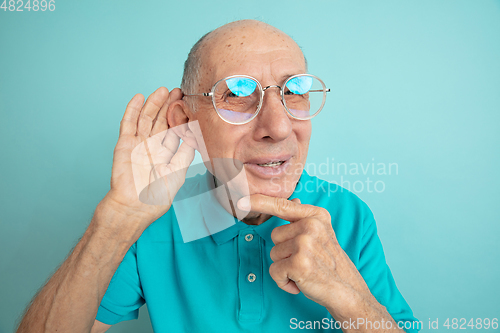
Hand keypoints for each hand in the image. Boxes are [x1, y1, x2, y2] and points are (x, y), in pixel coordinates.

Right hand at [100, 87, 194, 229]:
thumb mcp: (177, 173)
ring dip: (154, 103)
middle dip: (169, 105)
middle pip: (161, 120)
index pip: (174, 129)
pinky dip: (132, 110)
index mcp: (166, 153)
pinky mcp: (124, 143)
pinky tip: (139, 98)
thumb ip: (185, 154)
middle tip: (178, 90)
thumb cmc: (156, 196)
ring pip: (146, 118)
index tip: (189, 103)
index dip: (181, 116)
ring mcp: (138, 143)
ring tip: (163, 90)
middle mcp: (152, 145)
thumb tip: (194, 137)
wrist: (134, 207)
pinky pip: (128, 123)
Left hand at [238, 194, 376, 317]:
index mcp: (316, 215)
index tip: (241, 201)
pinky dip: (283, 281)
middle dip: (284, 251)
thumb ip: (303, 217)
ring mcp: (305, 244)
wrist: (347, 290)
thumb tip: (293, 199)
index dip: (259, 202)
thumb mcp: (322, 233)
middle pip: (274, 235)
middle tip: (305, 260)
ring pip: (273, 253)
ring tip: (305, 270)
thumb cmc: (329, 263)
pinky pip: (274, 270)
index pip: (282, 205)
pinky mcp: (299, 263)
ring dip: (284, 267)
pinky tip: (300, 282)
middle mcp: (311, 226)